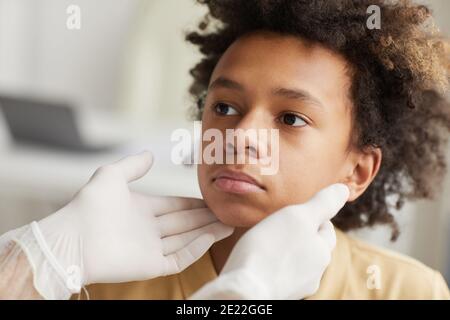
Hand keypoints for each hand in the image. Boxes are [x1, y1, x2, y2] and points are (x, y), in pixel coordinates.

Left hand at [30, 151, 232, 297]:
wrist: (73, 238)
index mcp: (141, 209)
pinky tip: (210, 237)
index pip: (174, 206)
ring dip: (208, 232)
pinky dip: (195, 249)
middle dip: (206, 217)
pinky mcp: (150, 266)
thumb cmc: (90, 205)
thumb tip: (150, 153)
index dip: (193, 202)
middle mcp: (148, 229)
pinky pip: (179, 259)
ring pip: (186, 240)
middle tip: (229, 211)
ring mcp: (150, 249)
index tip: (212, 199)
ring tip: (230, 224)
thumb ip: (133, 164)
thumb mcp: (112, 175)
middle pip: (184, 222)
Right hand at [190, 183, 348, 299]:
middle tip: (282, 221)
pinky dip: (273, 264)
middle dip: (301, 234)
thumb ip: (322, 203)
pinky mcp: (276, 293)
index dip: (315, 215)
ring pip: (295, 261)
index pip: (326, 229)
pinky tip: (260, 259)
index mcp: (322, 253)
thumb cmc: (270, 249)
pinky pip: (279, 273)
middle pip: (311, 246)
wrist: (244, 290)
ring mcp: (295, 287)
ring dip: (287, 249)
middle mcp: (313, 274)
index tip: (299, 208)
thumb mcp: (298, 216)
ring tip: (269, 239)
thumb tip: (343, 189)